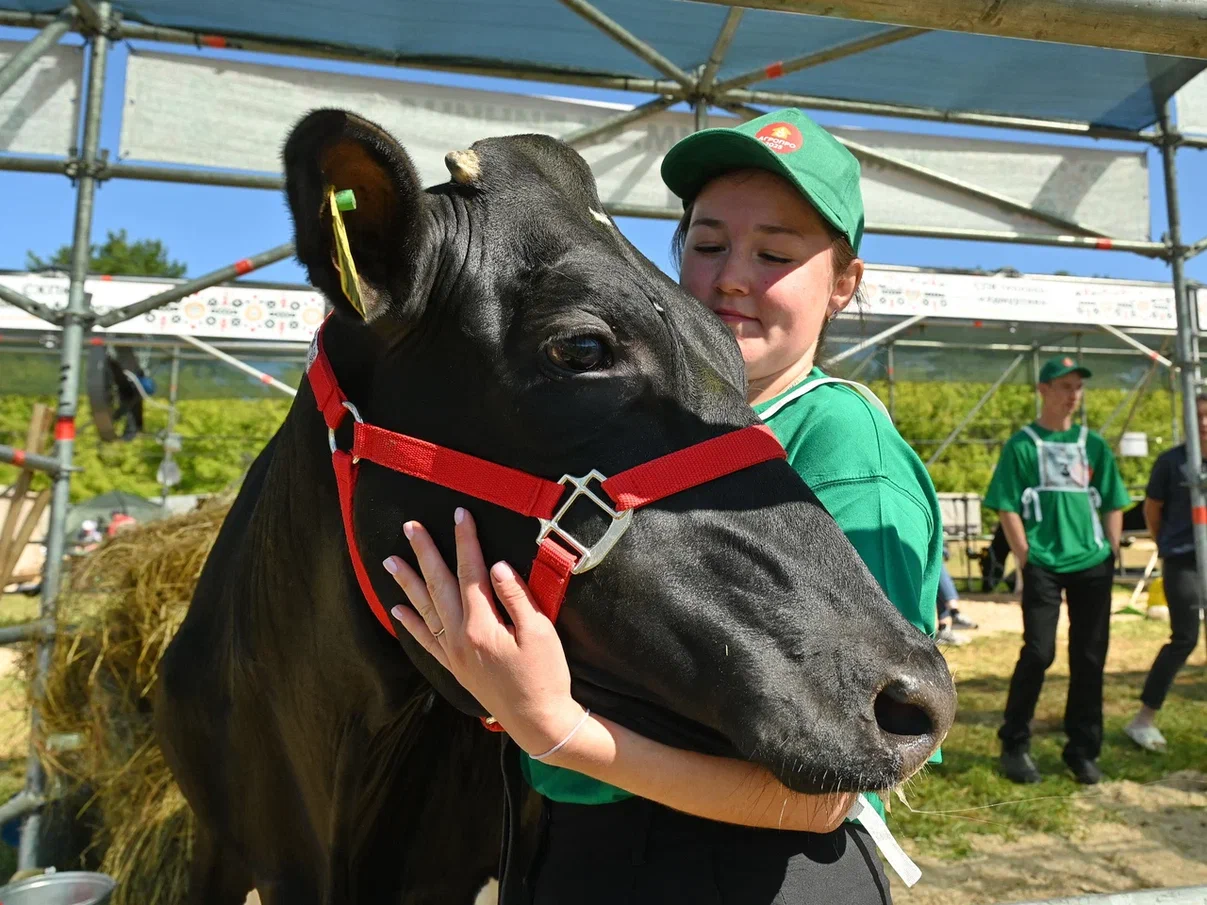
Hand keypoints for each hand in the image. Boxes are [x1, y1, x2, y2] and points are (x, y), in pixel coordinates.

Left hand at [384, 508, 585, 755]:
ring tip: (390, 560)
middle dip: (425, 552)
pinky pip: (425, 641)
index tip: (460, 514)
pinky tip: (397, 609)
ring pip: (425, 609)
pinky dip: (410, 623)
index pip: (469, 572)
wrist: (538, 722)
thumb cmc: (545, 676)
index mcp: (481, 625)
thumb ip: (515, 596)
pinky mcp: (454, 667)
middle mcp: (459, 637)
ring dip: (407, 583)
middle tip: (410, 527)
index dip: (465, 540)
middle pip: (438, 585)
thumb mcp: (539, 632)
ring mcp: (453, 653)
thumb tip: (494, 566)